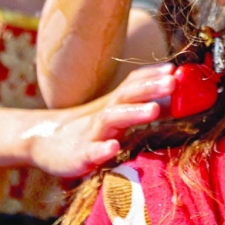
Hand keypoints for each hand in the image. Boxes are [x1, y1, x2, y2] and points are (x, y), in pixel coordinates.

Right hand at [29, 63, 175, 176]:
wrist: (45, 143)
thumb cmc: (90, 129)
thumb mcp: (118, 115)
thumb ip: (145, 105)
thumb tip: (179, 97)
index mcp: (115, 104)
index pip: (134, 84)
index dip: (153, 75)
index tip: (176, 68)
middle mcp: (104, 115)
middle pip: (127, 95)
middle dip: (151, 87)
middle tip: (173, 81)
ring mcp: (91, 134)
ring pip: (111, 119)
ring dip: (133, 113)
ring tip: (154, 109)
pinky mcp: (79, 156)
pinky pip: (90, 153)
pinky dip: (101, 149)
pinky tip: (113, 147)